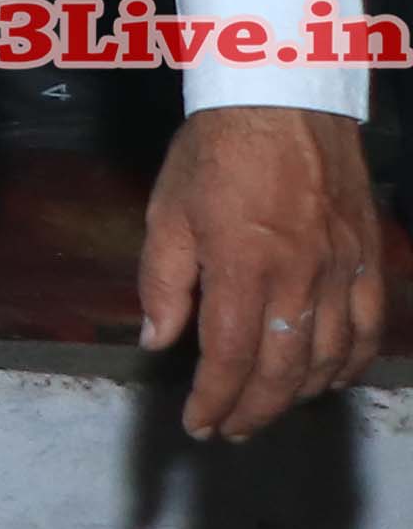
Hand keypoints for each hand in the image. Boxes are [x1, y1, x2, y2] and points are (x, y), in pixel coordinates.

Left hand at [139, 101, 383, 438]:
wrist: (283, 98)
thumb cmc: (215, 152)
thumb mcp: (166, 212)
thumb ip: (162, 282)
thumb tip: (158, 340)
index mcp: (242, 265)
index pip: (231, 357)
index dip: (214, 400)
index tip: (198, 424)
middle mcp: (300, 275)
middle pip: (284, 369)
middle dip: (254, 410)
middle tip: (229, 430)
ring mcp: (343, 268)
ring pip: (330, 356)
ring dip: (299, 396)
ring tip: (268, 410)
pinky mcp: (369, 257)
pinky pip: (370, 326)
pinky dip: (351, 363)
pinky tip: (330, 380)